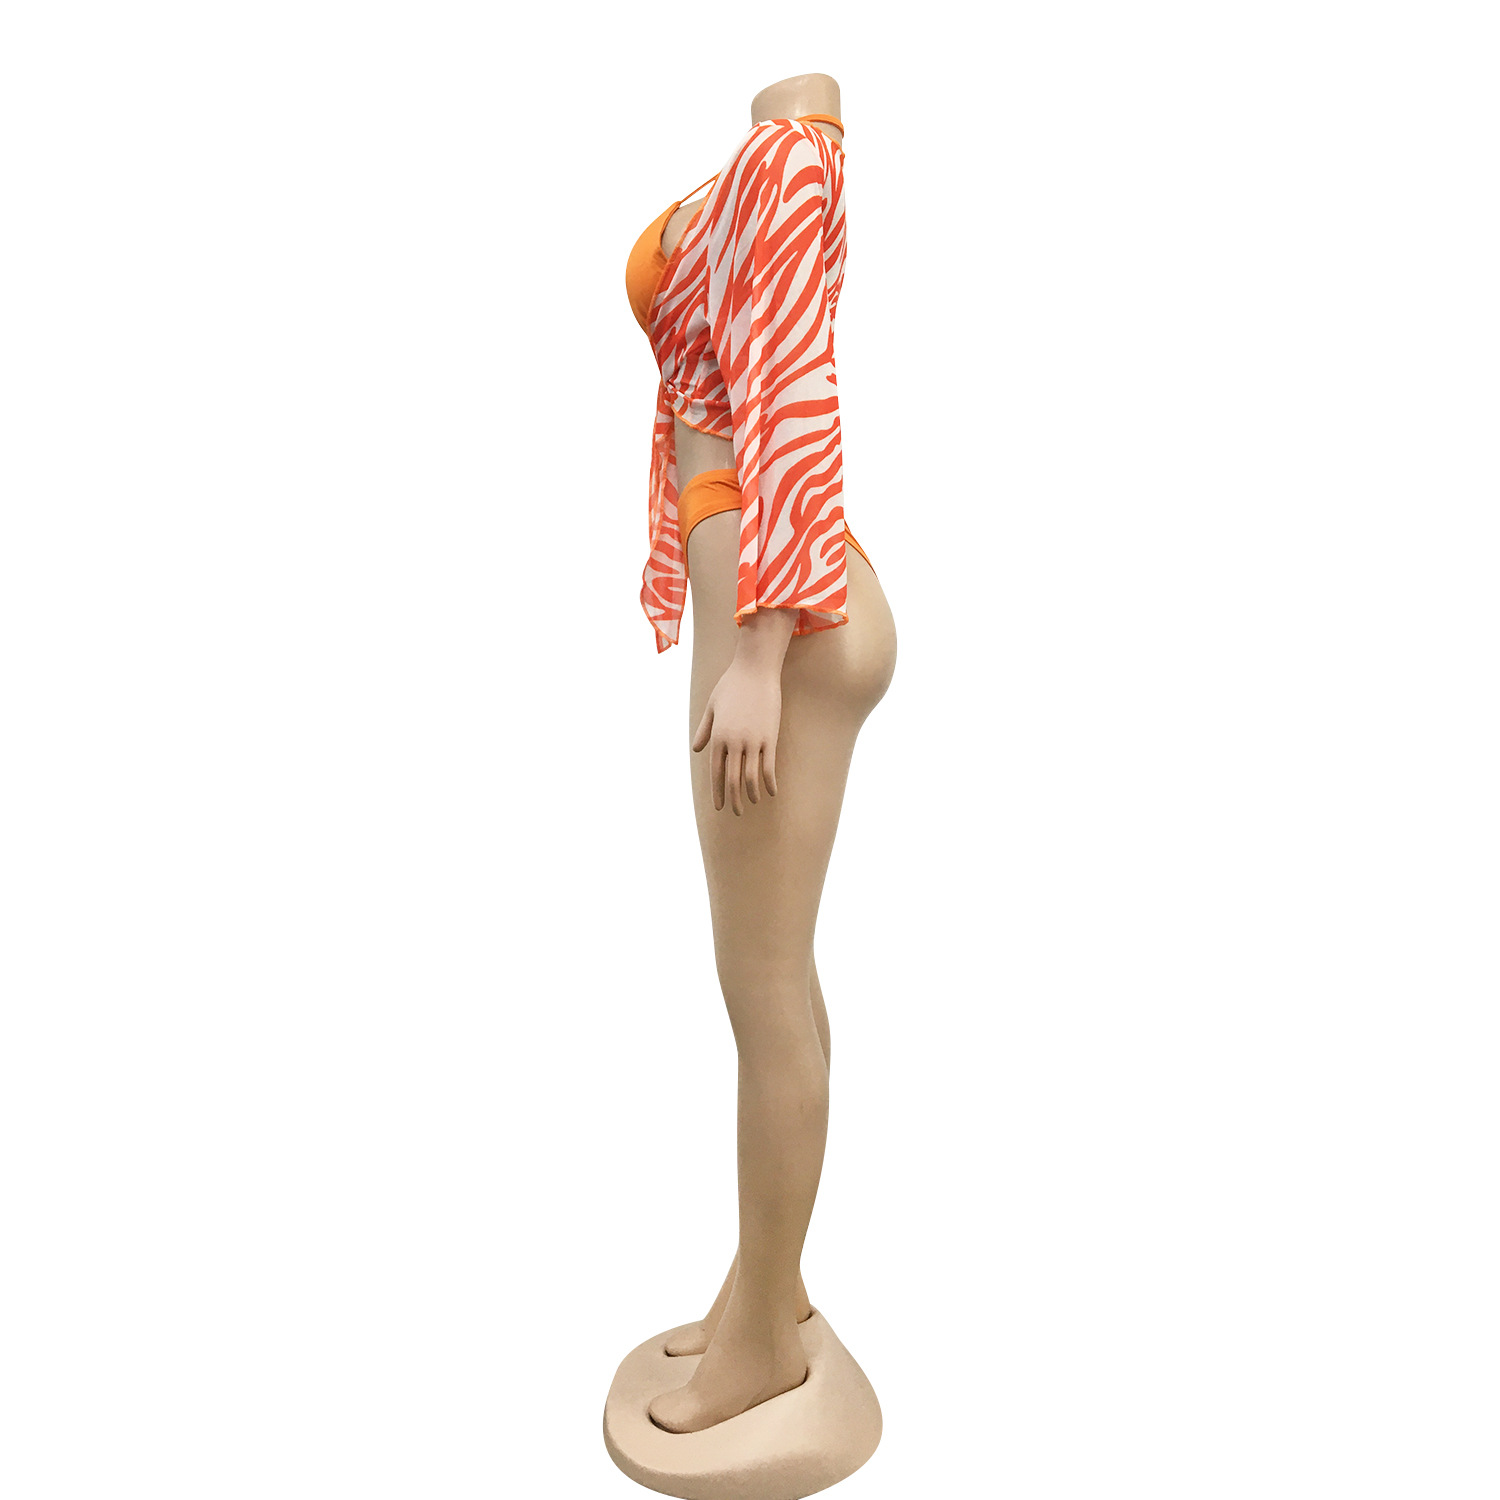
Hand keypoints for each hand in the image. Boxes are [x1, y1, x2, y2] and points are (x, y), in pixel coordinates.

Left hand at [691, 658, 781, 814]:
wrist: (754, 670)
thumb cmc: (731, 685)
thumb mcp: (712, 707)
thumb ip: (705, 730)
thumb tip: (697, 750)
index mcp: (718, 736)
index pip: (715, 772)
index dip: (717, 792)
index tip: (720, 806)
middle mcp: (734, 742)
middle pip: (732, 779)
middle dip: (733, 799)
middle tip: (735, 813)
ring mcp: (753, 741)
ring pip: (751, 777)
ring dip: (751, 794)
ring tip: (752, 802)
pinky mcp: (770, 737)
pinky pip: (769, 766)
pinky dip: (769, 782)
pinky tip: (771, 792)